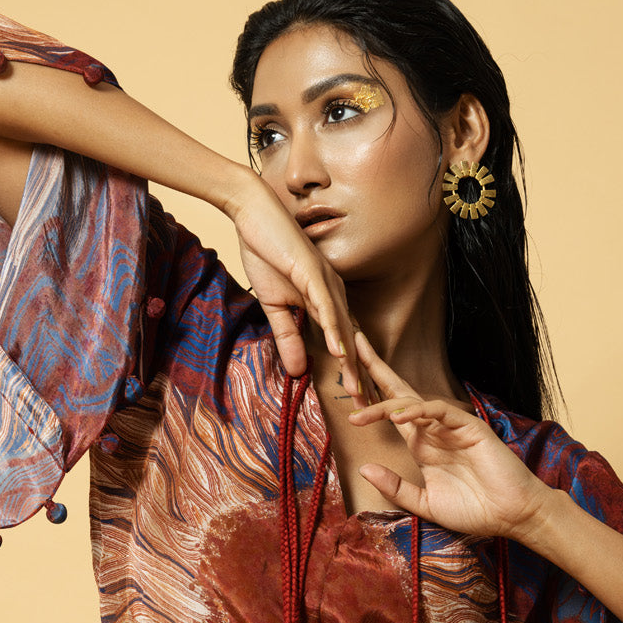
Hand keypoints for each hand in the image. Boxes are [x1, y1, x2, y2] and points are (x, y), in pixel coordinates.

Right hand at [224, 172, 360, 395]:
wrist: (254, 214)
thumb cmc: (266, 254)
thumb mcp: (274, 307)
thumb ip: (287, 337)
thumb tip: (297, 372)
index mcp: (326, 301)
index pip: (342, 343)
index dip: (351, 373)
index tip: (359, 402)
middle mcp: (334, 293)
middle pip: (350, 341)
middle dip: (360, 376)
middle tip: (368, 408)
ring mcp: (327, 282)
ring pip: (342, 328)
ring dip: (351, 361)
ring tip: (358, 390)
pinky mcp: (313, 272)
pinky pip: (326, 305)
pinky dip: (333, 329)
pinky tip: (338, 351)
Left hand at [348, 334, 553, 540]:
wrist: (510, 516)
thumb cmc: (473, 509)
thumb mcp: (424, 503)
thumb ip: (395, 487)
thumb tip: (364, 468)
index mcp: (422, 444)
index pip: (392, 413)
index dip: (370, 397)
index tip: (346, 385)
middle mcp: (433, 430)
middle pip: (399, 393)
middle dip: (376, 368)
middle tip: (352, 347)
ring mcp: (451, 426)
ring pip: (414, 403)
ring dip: (386, 405)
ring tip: (360, 414)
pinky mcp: (469, 426)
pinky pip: (439, 411)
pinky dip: (419, 411)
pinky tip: (399, 419)